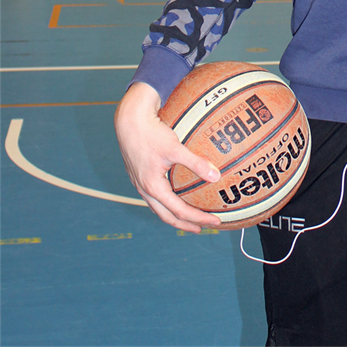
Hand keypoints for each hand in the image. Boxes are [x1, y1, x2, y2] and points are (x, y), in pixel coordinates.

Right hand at [114, 81, 220, 232]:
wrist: (129, 120)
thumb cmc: (152, 133)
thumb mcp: (175, 148)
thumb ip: (195, 163)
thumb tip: (216, 176)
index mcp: (153, 187)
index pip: (179, 211)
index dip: (198, 218)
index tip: (214, 221)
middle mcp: (144, 189)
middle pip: (166, 215)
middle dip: (185, 223)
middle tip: (202, 227)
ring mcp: (139, 183)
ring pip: (158, 206)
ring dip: (174, 214)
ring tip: (189, 216)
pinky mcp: (138, 174)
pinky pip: (154, 195)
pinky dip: (166, 201)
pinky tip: (174, 194)